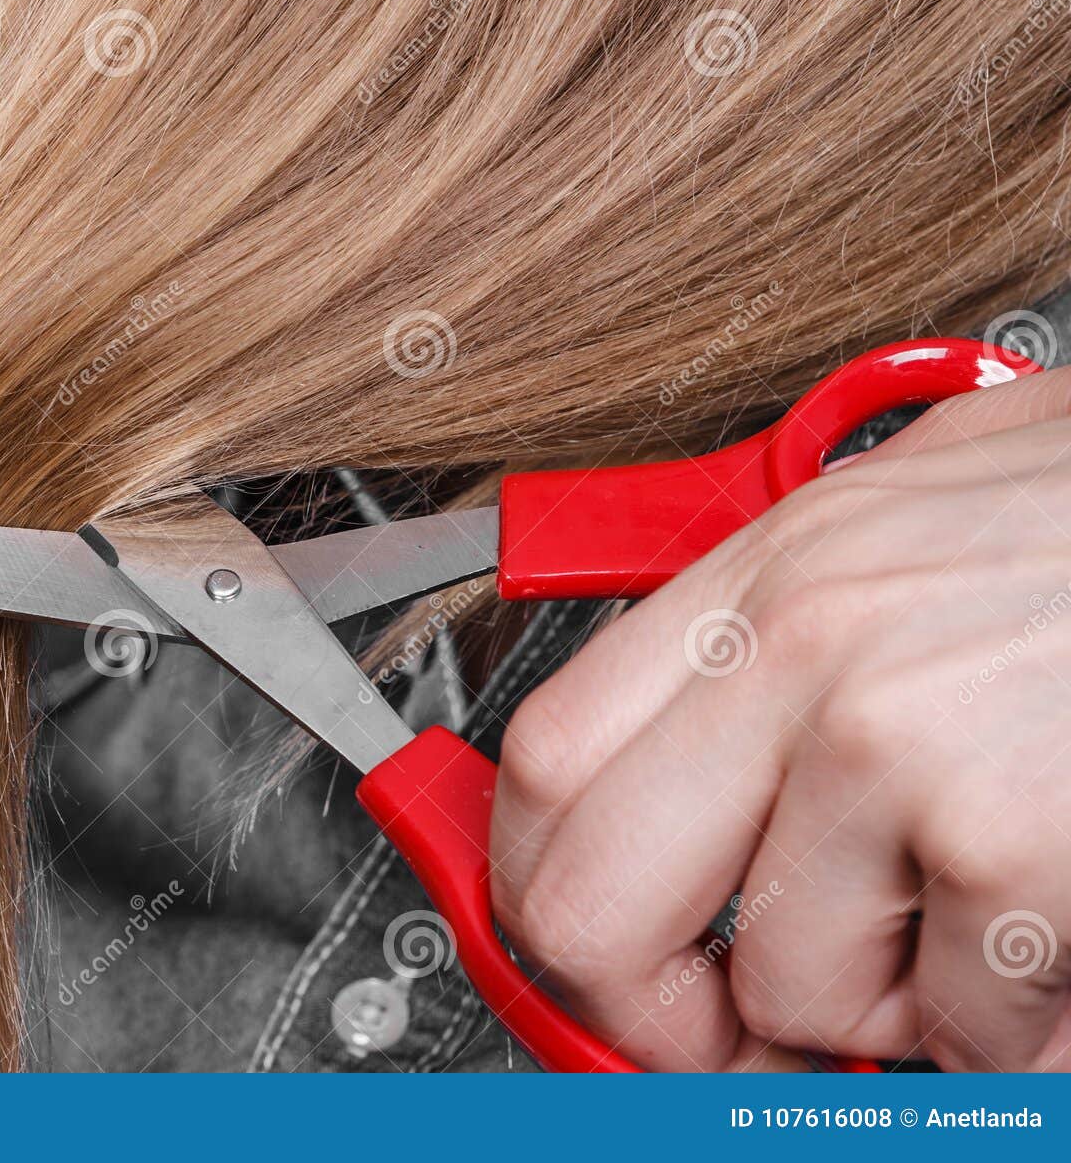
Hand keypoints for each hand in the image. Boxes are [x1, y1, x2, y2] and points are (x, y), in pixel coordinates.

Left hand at [491, 366, 1070, 1071]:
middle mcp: (804, 654)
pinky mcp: (1011, 844)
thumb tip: (672, 775)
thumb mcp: (897, 527)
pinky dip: (1006, 1025)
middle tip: (717, 1029)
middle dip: (648, 1010)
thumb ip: (775, 647)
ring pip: (784, 991)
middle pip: (592, 905)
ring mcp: (900, 749)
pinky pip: (954, 1026)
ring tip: (956, 932)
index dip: (537, 886)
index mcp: (761, 578)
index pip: (547, 762)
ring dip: (873, 1007)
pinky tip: (1046, 934)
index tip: (577, 944)